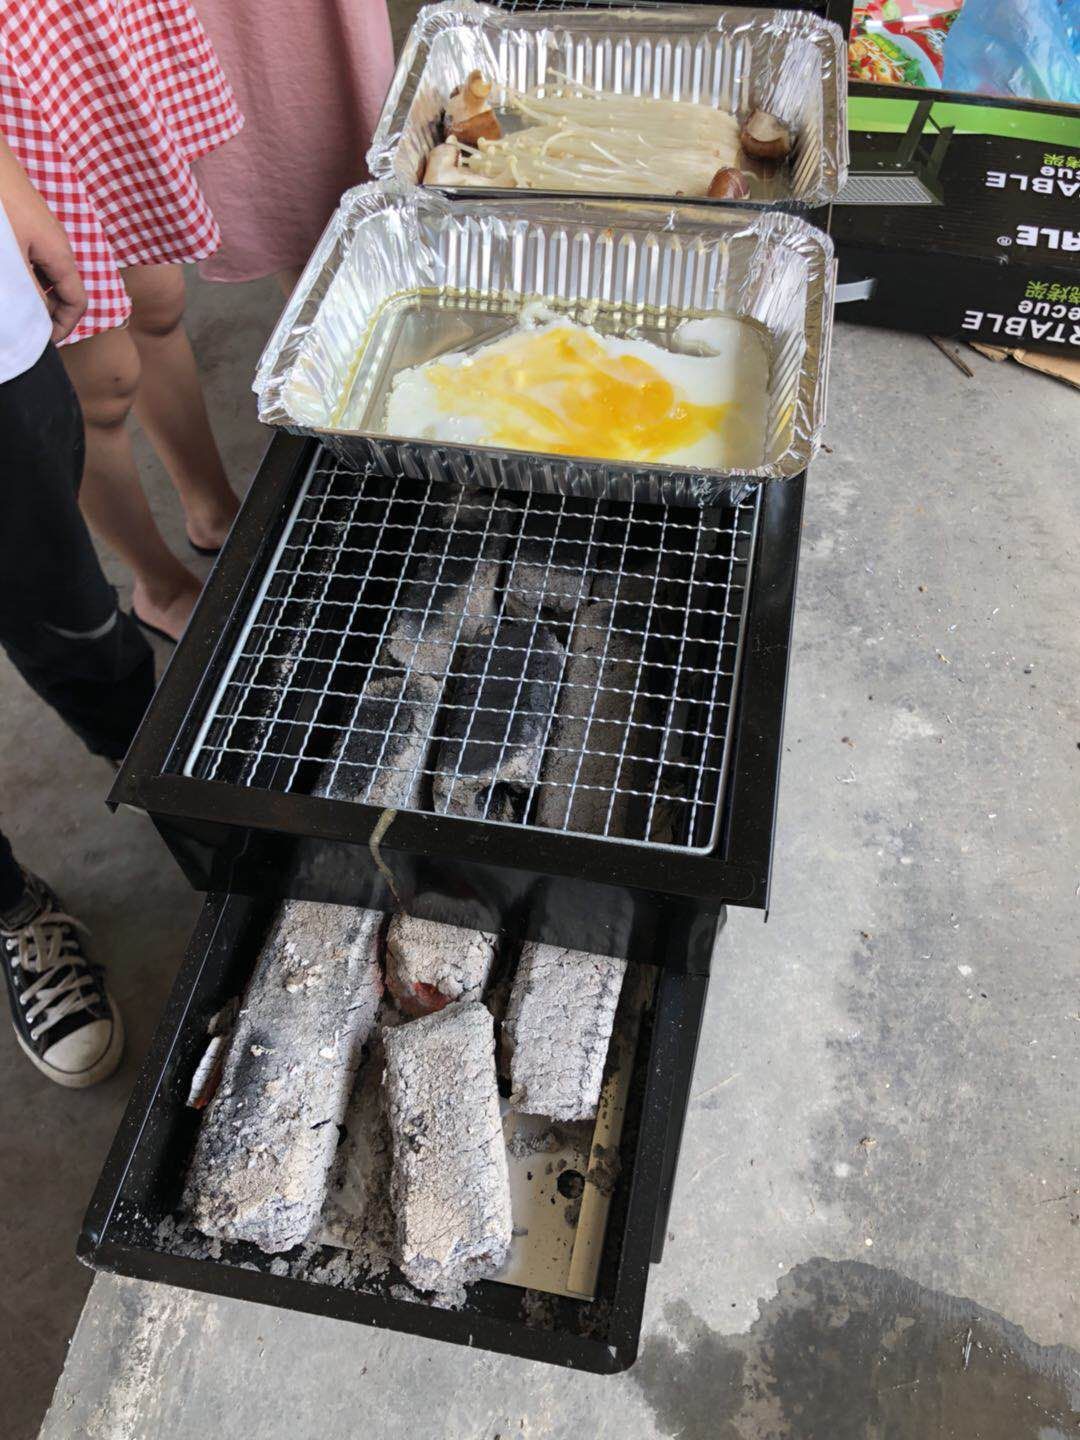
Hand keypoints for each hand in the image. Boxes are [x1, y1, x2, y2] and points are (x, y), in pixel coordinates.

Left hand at [11, 192, 86, 341]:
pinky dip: (24, 274)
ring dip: (33, 293)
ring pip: (46, 275)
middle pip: (63, 291)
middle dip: (47, 313)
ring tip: (12, 303)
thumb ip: (27, 289)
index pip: (76, 303)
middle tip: (24, 326)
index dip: (63, 327)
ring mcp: (43, 233)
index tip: (43, 341)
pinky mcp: (28, 224)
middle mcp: (58, 246)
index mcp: (61, 256)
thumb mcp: (12, 256)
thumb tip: (37, 318)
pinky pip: (34, 258)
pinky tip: (6, 275)